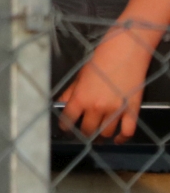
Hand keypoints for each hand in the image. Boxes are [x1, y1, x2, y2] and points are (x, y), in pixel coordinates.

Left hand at [59, 24, 157, 141]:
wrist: (124, 53)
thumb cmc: (100, 61)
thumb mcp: (80, 75)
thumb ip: (70, 92)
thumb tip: (61, 104)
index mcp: (81, 97)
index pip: (69, 119)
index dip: (65, 127)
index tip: (65, 129)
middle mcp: (97, 107)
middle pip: (88, 130)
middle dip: (84, 134)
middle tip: (83, 133)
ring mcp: (115, 110)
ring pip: (106, 133)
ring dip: (101, 136)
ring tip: (98, 136)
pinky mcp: (131, 111)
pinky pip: (127, 132)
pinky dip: (122, 138)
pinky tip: (117, 139)